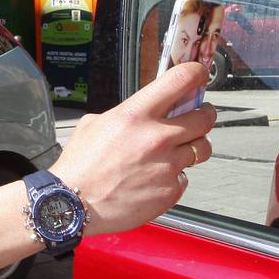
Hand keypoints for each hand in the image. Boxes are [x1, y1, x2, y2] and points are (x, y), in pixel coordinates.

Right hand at [52, 61, 214, 236]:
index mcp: (135, 114)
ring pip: (202, 149)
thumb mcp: (94, 124)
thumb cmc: (80, 165)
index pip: (179, 81)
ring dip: (194, 146)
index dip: (195, 74)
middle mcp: (157, 137)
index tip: (198, 75)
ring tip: (177, 150)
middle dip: (204, 114)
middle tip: (199, 115)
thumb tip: (143, 113)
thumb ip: (126, 114)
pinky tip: (154, 178)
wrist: (74, 204)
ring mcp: (167, 165)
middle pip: (204, 118)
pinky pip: (184, 177)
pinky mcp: (171, 190)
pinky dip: (174, 176)